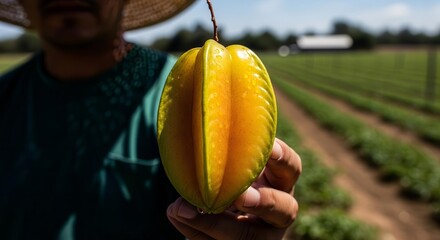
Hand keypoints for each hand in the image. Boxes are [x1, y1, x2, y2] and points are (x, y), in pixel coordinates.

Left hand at [167, 138, 301, 238]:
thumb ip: (227, 156)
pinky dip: (194, 229)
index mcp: (280, 182)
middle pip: (285, 209)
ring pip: (249, 236)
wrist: (220, 210)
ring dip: (218, 223)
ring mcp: (261, 234)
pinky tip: (177, 214)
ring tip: (187, 210)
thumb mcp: (235, 166)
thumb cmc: (229, 177)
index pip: (292, 169)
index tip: (269, 148)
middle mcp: (279, 211)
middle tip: (240, 196)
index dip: (283, 158)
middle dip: (264, 202)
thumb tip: (195, 145)